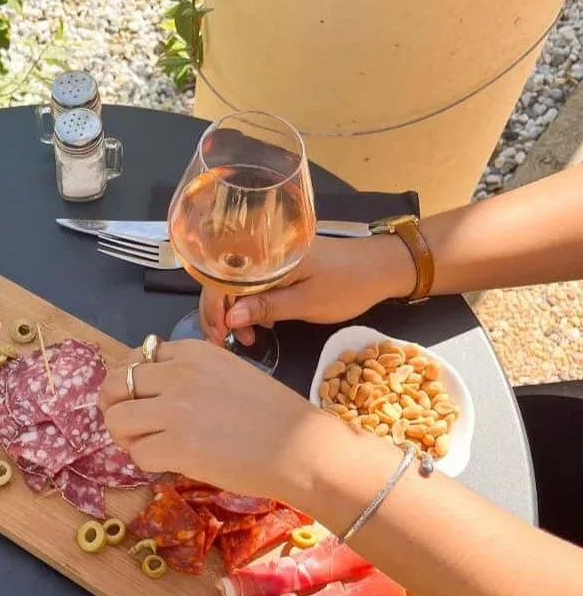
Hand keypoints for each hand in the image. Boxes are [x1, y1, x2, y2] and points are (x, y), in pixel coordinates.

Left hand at [99, 338, 348, 501]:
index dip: (131, 384)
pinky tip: (167, 463)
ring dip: (124, 436)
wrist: (302, 449)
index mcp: (192, 352)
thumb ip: (189, 374)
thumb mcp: (228, 373)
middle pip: (115, 384)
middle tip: (129, 427)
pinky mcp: (176, 446)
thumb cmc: (272, 416)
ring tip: (145, 446)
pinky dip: (146, 462)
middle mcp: (178, 374)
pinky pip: (137, 454)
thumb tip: (148, 391)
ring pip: (116, 418)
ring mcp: (175, 409)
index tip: (142, 402)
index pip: (136, 359)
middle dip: (114, 407)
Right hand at [198, 234, 416, 345]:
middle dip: (221, 315)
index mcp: (269, 256)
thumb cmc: (349, 284)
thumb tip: (230, 317)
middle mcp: (265, 251)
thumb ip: (267, 307)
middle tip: (228, 344)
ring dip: (237, 314)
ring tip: (252, 338)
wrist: (382, 268)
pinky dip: (252, 307)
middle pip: (224, 282)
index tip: (218, 339)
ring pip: (238, 286)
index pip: (223, 280)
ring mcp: (272, 258)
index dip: (214, 311)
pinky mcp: (281, 266)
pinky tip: (264, 323)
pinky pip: (254, 285)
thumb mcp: (307, 303)